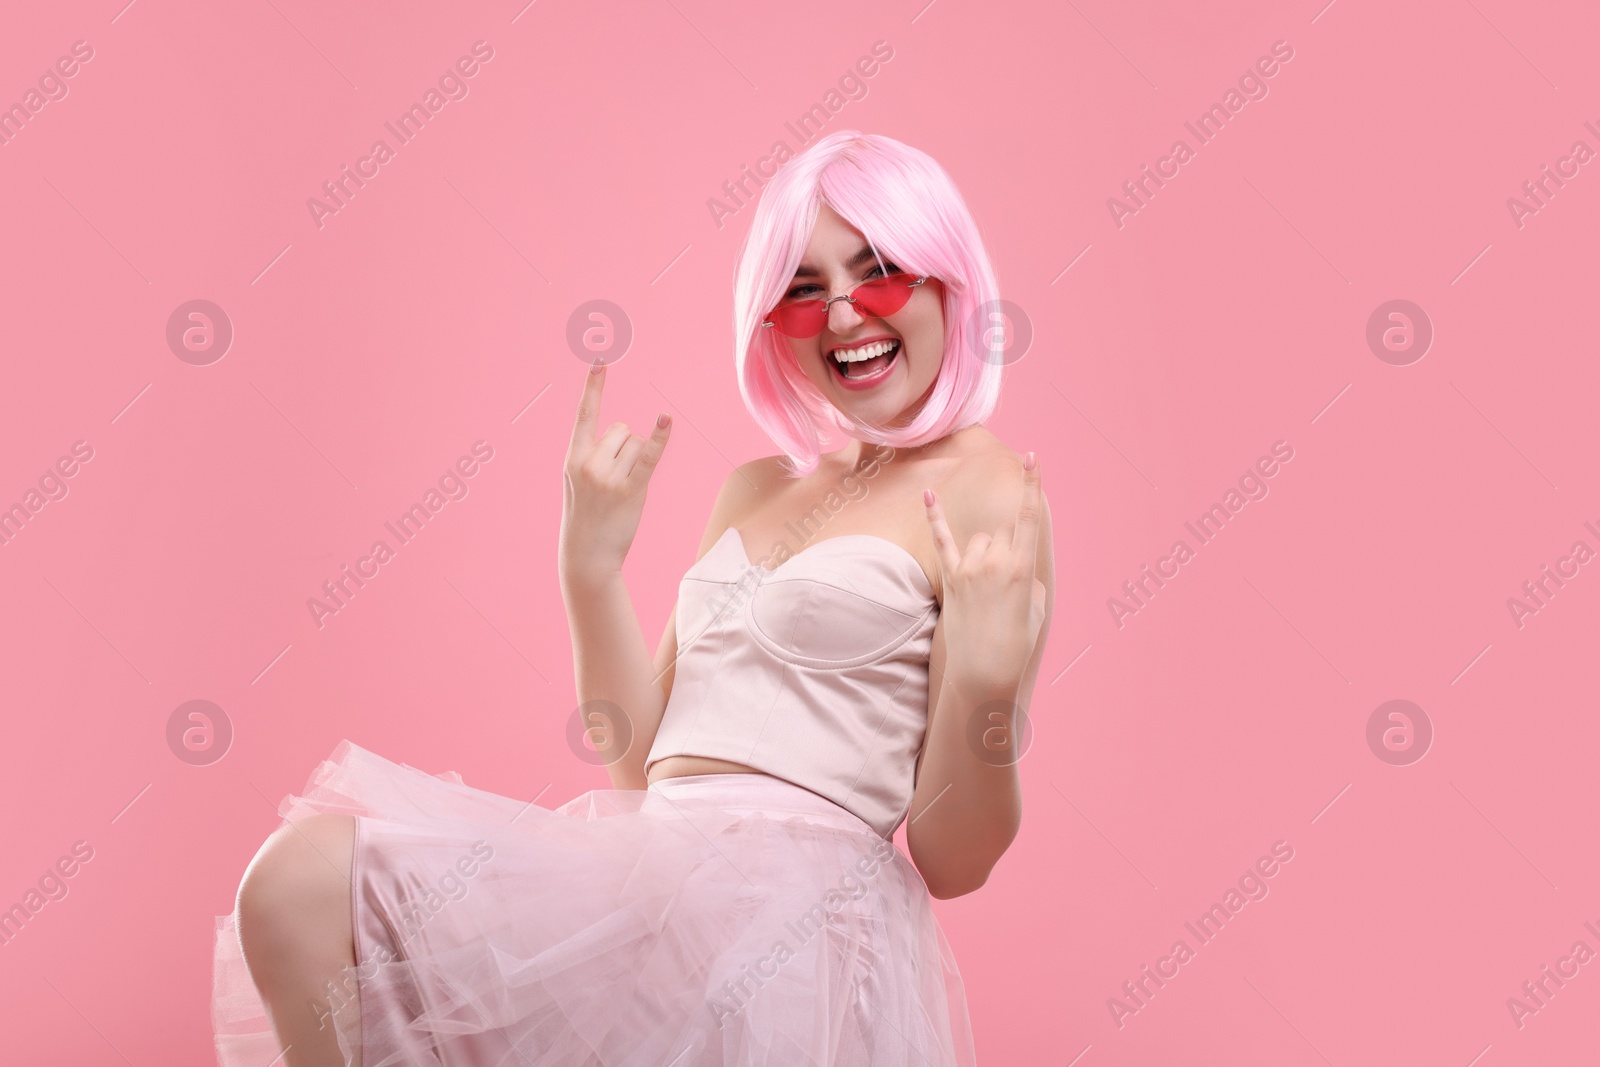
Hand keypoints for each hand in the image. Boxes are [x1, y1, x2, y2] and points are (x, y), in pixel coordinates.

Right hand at [559, 360, 671, 585]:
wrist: (586, 555)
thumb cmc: (586, 516)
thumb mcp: (578, 481)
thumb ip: (594, 454)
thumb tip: (628, 433)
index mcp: (572, 458)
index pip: (584, 414)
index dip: (594, 387)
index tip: (600, 361)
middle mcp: (589, 463)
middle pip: (621, 429)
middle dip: (624, 446)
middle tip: (613, 479)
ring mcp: (609, 478)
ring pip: (636, 443)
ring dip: (637, 459)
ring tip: (622, 488)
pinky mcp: (630, 491)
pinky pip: (648, 457)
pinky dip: (659, 438)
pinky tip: (666, 421)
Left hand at [923, 452, 1047, 694]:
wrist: (984, 673)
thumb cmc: (1017, 643)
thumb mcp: (1035, 606)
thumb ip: (1025, 575)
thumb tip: (1010, 564)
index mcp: (1020, 568)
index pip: (1028, 517)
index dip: (1031, 485)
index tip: (1032, 458)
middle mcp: (993, 563)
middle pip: (1001, 533)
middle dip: (1007, 550)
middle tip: (1006, 589)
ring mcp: (968, 570)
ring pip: (979, 541)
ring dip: (985, 554)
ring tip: (988, 591)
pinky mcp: (950, 580)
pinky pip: (942, 541)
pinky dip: (935, 517)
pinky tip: (928, 494)